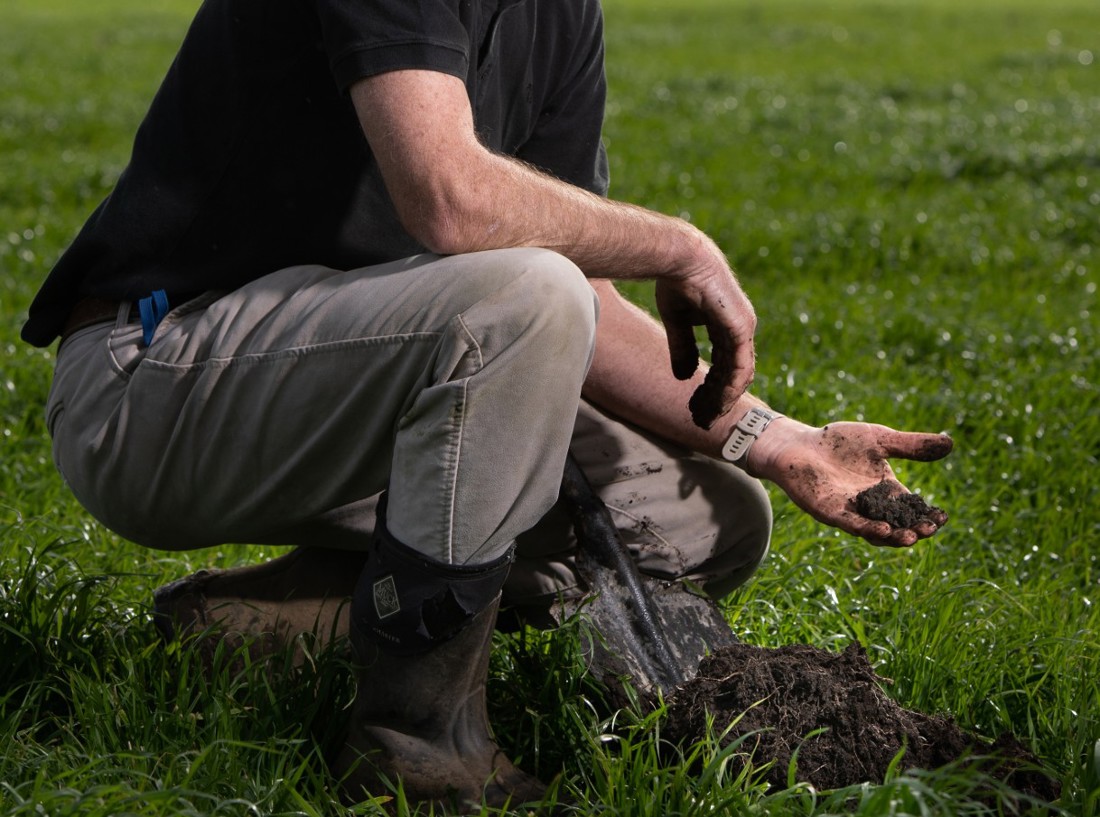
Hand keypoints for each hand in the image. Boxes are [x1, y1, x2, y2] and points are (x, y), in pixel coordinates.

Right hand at [655, 258, 755, 429]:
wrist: (680, 259)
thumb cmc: (677, 282)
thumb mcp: (678, 321)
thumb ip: (683, 347)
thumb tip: (684, 376)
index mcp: (727, 326)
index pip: (725, 364)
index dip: (712, 387)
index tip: (698, 405)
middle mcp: (740, 329)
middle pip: (733, 374)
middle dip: (717, 398)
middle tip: (703, 418)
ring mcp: (743, 329)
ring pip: (739, 375)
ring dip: (723, 398)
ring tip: (707, 416)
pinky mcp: (740, 329)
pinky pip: (739, 367)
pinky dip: (729, 387)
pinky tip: (717, 402)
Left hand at [748, 419, 953, 546]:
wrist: (799, 444)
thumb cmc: (838, 442)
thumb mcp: (881, 439)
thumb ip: (911, 445)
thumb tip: (950, 442)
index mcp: (886, 491)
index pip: (913, 508)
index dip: (928, 514)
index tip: (943, 517)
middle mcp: (871, 506)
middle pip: (899, 524)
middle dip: (915, 529)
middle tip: (930, 530)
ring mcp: (851, 512)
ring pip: (877, 531)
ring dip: (894, 536)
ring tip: (912, 537)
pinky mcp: (830, 512)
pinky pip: (852, 524)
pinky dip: (868, 528)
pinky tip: (883, 529)